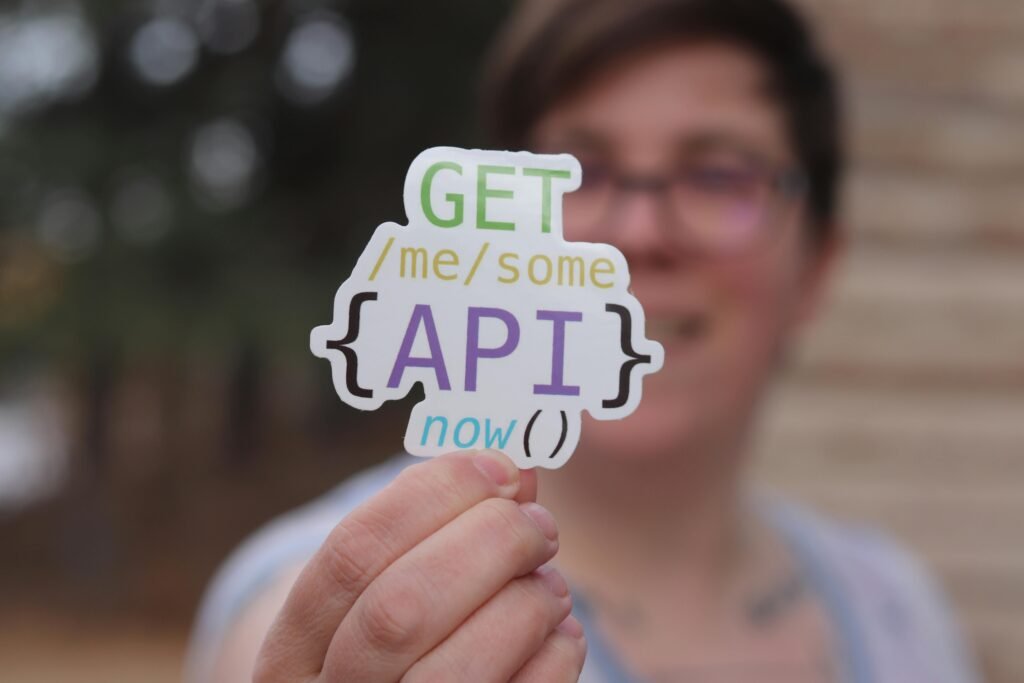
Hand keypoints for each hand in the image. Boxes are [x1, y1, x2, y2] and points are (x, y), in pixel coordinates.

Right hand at [253, 450, 585, 681]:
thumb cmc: (399, 652)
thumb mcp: (387, 592)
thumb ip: (440, 527)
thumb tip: (518, 464)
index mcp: (292, 650)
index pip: (352, 550)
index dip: (436, 494)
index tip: (502, 466)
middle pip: (401, 608)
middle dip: (490, 545)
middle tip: (540, 526)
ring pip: (455, 671)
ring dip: (523, 606)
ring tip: (549, 583)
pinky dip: (552, 656)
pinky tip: (559, 631)